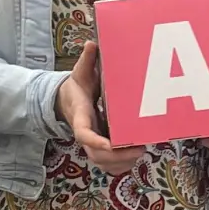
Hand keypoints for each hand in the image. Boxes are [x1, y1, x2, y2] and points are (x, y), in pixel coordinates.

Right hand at [56, 41, 143, 175]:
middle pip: (97, 155)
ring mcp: (93, 144)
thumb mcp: (80, 72)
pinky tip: (136, 156)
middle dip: (117, 157)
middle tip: (139, 148)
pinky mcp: (100, 148)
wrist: (67, 101)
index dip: (96, 142)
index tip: (110, 144)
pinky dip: (122, 165)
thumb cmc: (77, 87)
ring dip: (122, 163)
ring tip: (140, 152)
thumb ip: (86, 60)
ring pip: (104, 163)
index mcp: (80, 117)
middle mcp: (87, 134)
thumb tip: (91, 44)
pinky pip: (109, 164)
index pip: (84, 134)